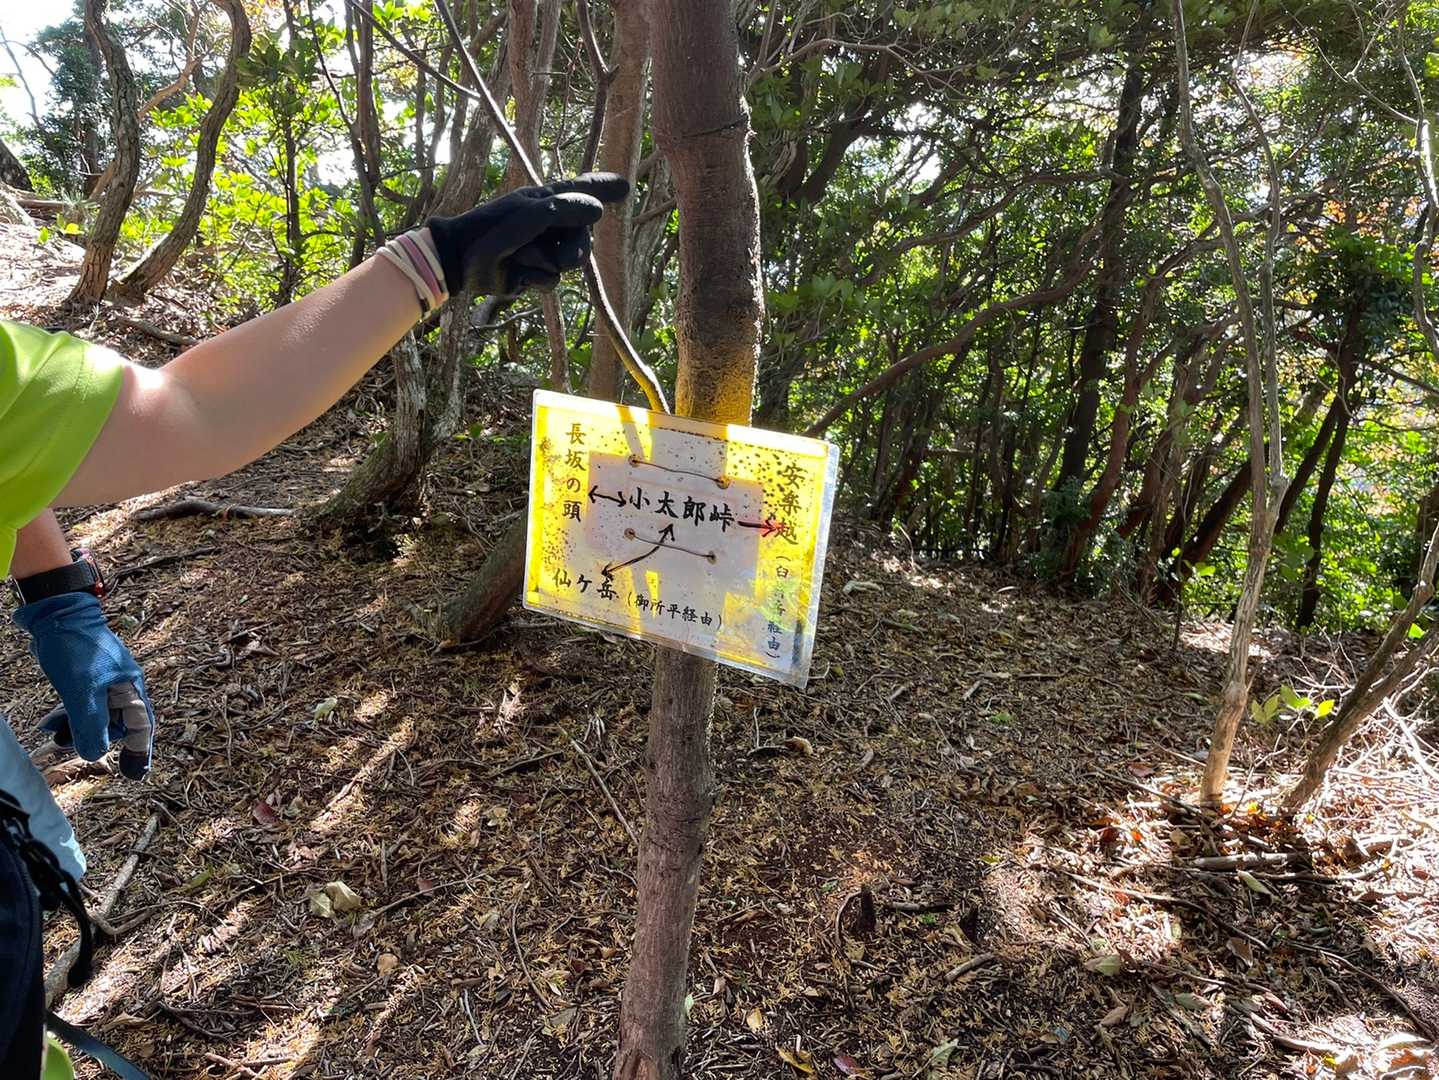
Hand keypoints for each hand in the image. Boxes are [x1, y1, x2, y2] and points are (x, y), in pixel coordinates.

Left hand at [12, 593, 155, 780]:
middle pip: (116, 724)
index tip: (136, 775)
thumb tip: (94, 755)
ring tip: (54, 734)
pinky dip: (68, 717)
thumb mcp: (81, 692)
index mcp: (130, 688)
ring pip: (95, 716)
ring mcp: (103, 682)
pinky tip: (50, 722)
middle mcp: (121, 686)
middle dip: (96, 739)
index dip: (140, 752)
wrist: (56, 614)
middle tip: (72, 747)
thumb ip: (90, 725)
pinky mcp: (84, 679)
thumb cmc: (75, 649)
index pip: (141, 726)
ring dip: (77, 729)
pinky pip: (81, 706)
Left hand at [427, 172, 630, 296]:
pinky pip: (552, 280)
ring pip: (570, 262)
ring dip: (548, 262)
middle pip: (584, 238)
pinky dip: (536, 278)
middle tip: (562, 256)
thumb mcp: (533, 213)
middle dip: (575, 247)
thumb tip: (599, 210)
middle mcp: (548, 224)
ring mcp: (542, 250)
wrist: (462, 261)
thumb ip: (567, 208)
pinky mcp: (534, 275)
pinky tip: (519, 274)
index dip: (602, 188)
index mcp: (546, 201)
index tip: (624, 187)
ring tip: (524, 256)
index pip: (581, 192)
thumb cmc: (493, 229)